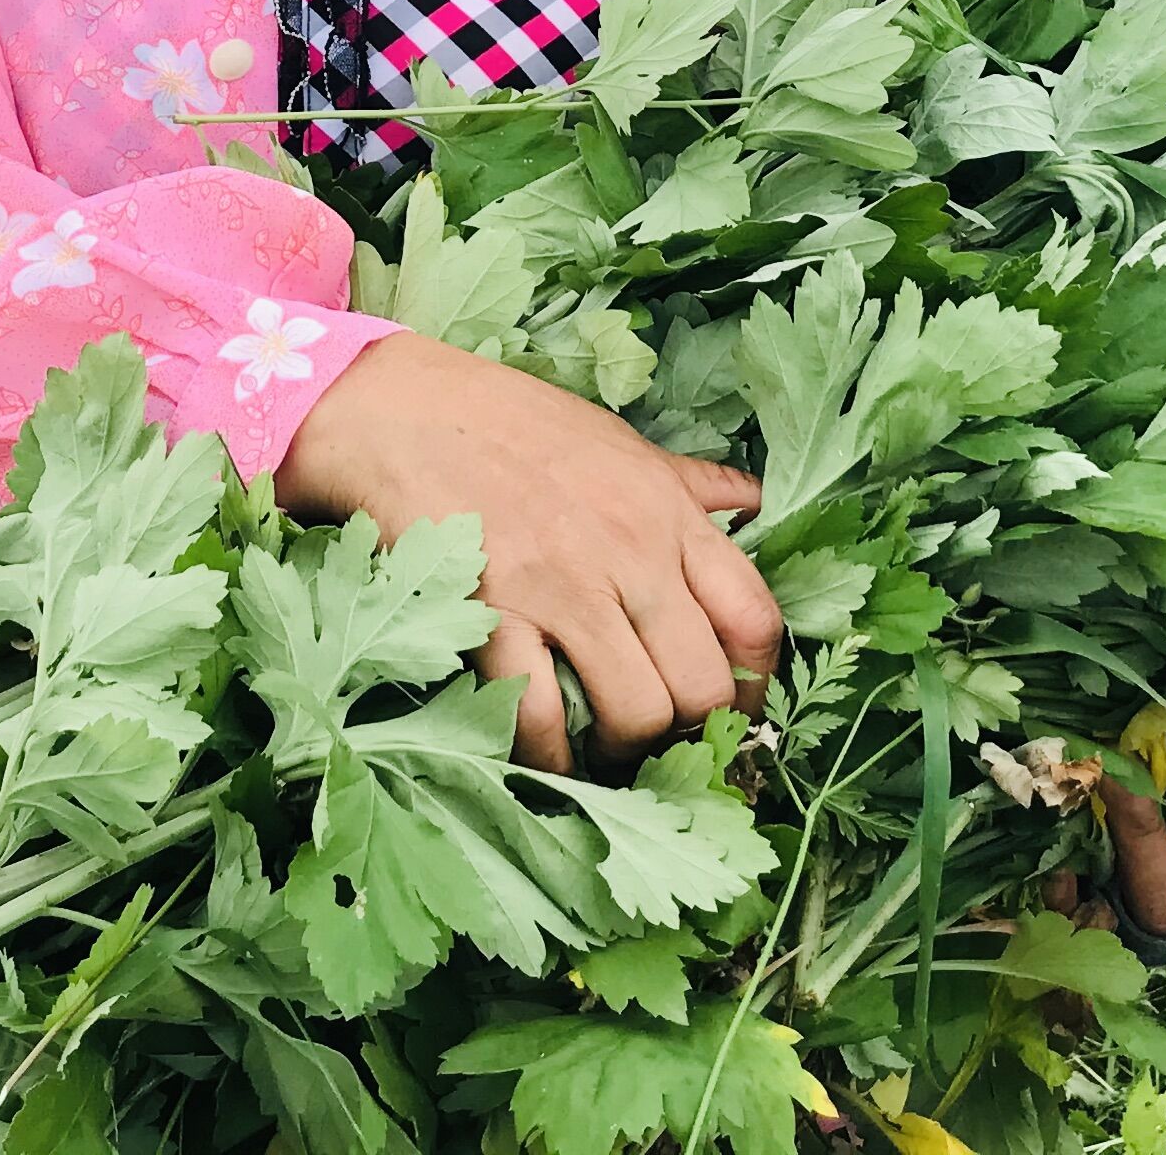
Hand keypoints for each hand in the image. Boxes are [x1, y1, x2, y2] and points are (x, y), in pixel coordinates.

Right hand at [272, 329, 780, 774]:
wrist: (407, 411)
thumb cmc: (517, 425)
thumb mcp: (623, 443)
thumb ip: (693, 486)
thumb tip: (757, 506)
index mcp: (670, 514)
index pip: (754, 618)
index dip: (758, 685)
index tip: (738, 710)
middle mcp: (630, 556)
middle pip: (704, 686)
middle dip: (691, 730)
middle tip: (663, 734)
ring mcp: (562, 590)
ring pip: (637, 714)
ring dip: (626, 748)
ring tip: (605, 742)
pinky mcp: (494, 618)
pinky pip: (542, 718)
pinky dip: (551, 753)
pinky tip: (547, 750)